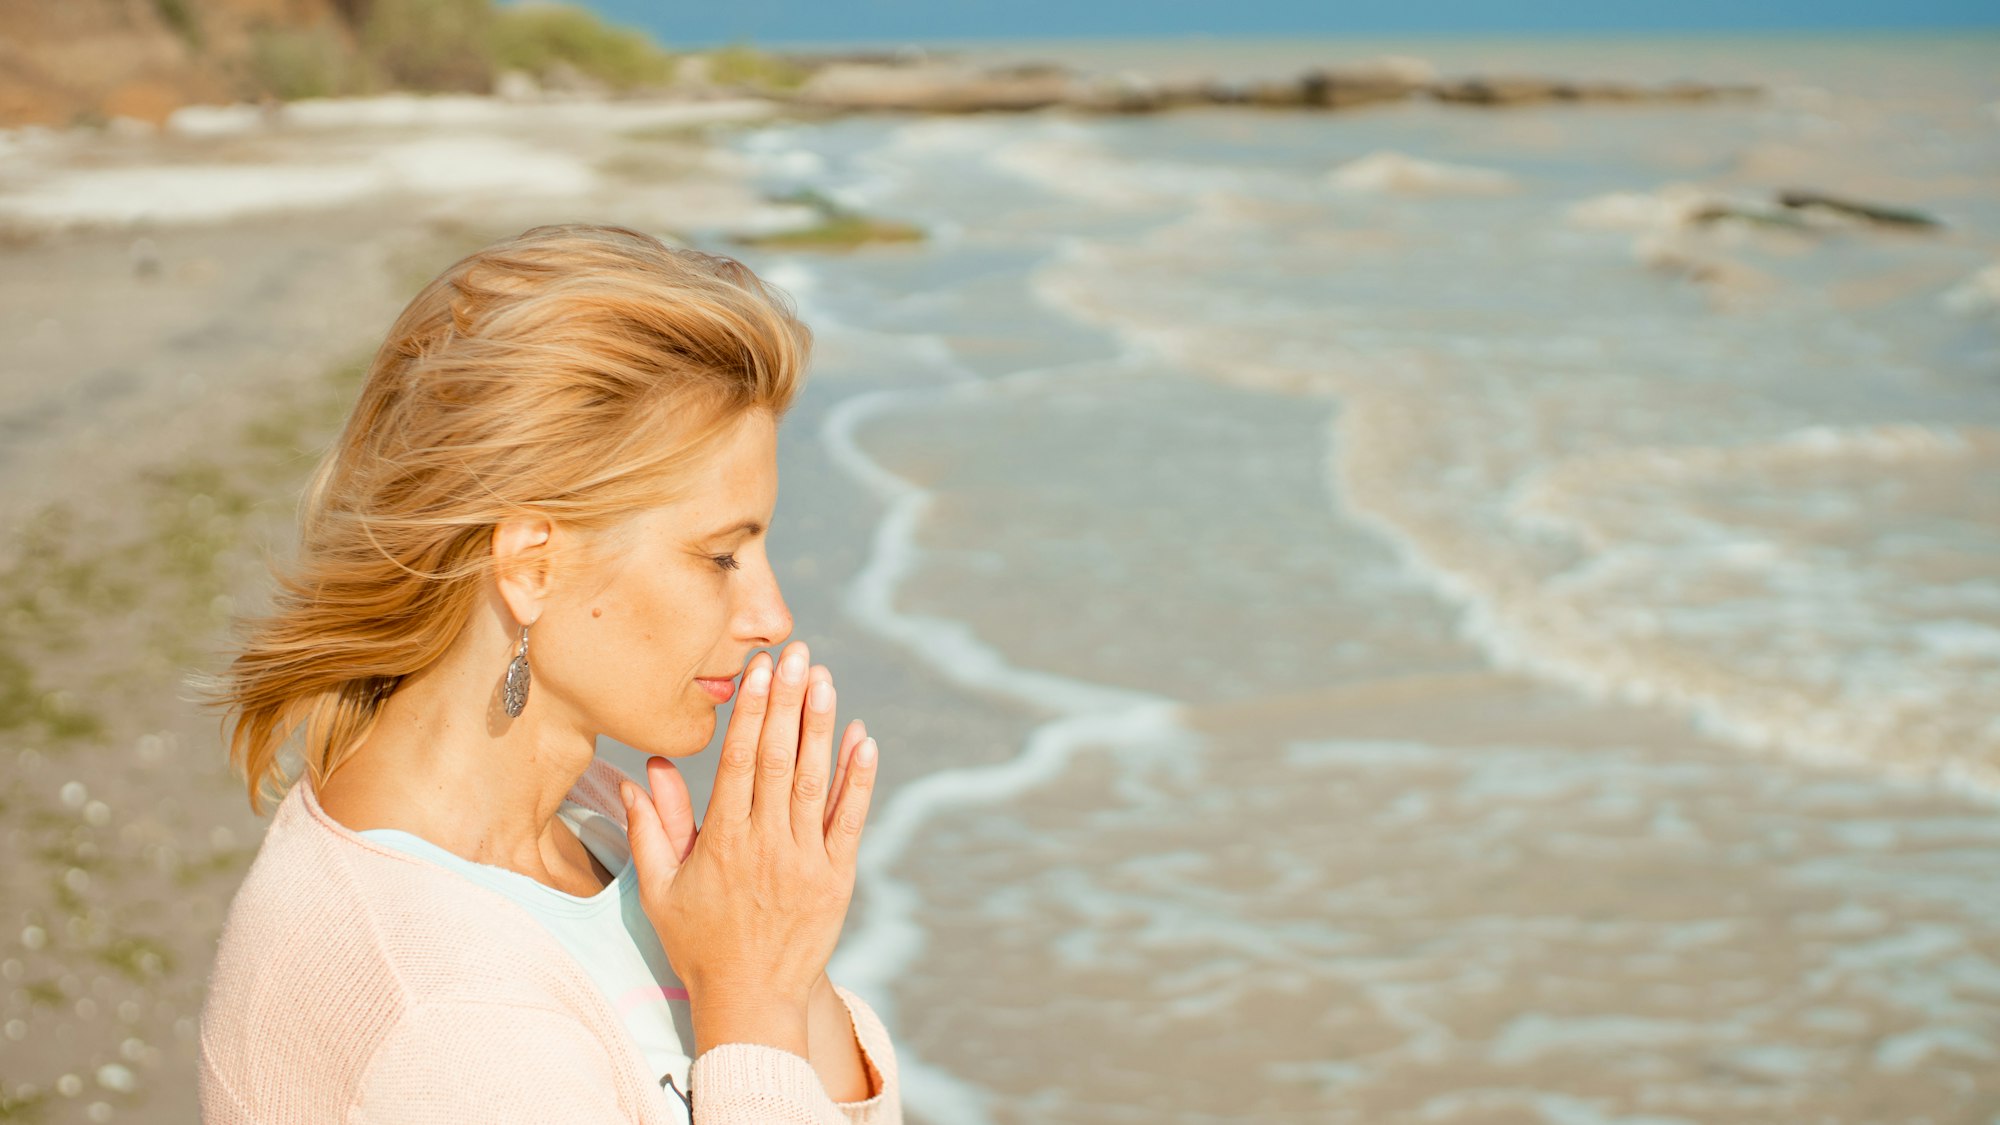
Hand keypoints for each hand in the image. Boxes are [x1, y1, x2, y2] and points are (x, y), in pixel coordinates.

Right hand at [620, 641, 879, 1049]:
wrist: (752, 1001)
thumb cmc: (699, 943)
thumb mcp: (660, 890)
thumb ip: (652, 830)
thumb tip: (644, 773)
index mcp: (721, 843)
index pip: (737, 763)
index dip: (749, 713)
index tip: (757, 671)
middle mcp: (765, 846)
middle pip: (777, 760)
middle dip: (787, 702)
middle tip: (796, 654)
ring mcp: (805, 861)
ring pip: (813, 782)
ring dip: (821, 726)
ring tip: (824, 678)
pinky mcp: (838, 878)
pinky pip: (850, 820)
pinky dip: (858, 779)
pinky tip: (863, 739)